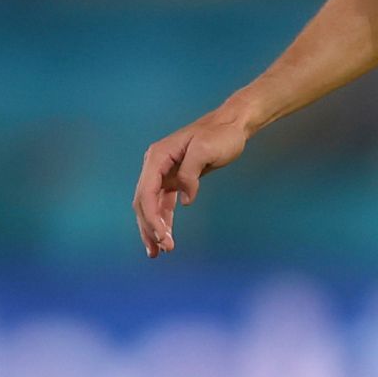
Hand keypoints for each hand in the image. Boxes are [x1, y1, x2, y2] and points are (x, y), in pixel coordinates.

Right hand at [132, 113, 249, 257]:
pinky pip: (164, 203)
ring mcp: (164, 173)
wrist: (233, 125)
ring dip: (153, 228)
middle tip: (163, 249)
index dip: (151, 217)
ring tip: (159, 251)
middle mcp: (155, 165)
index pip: (146, 193)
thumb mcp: (205, 149)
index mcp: (157, 157)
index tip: (163, 236)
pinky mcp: (175, 179)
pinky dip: (164, 219)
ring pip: (151, 205)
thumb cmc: (220, 134)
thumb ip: (191, 174)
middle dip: (151, 227)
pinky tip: (166, 235)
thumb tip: (185, 200)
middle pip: (144, 202)